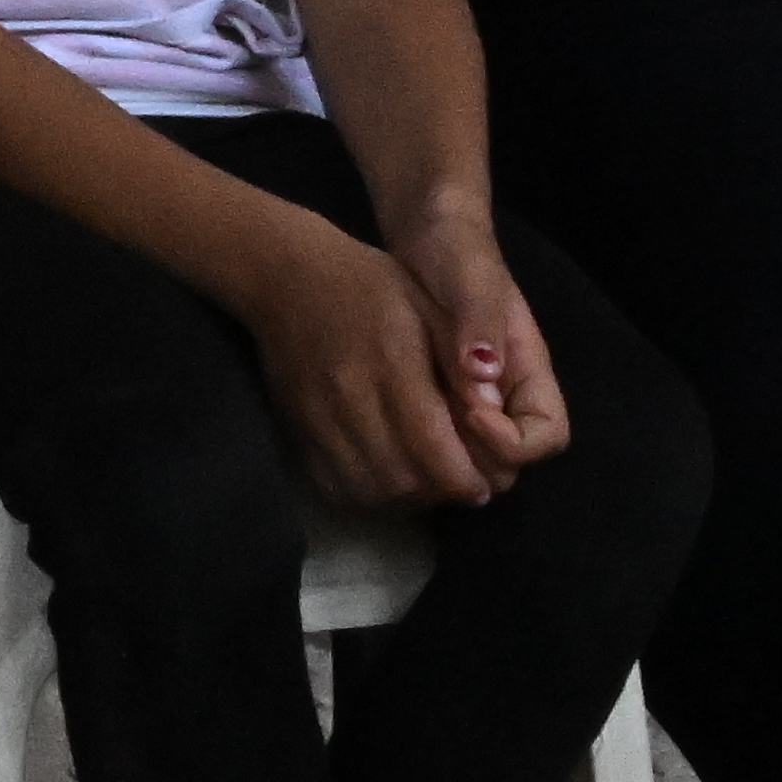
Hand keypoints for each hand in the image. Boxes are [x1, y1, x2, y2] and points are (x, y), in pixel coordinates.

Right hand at [235, 215, 506, 511]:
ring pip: (371, 492)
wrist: (287, 280)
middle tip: (463, 485)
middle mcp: (349, 399)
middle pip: (403, 479)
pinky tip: (390, 481)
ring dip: (408, 500)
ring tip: (430, 485)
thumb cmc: (372, 286)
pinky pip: (337, 490)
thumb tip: (493, 413)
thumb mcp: (430, 306)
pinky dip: (370, 498)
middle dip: (442, 493)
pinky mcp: (297, 435)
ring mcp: (317, 421)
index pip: (432, 445)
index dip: (464, 477)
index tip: (486, 482)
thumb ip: (463, 359)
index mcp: (391, 362)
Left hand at [392, 214, 570, 487]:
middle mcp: (506, 402)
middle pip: (507, 464)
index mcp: (530, 376)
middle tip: (428, 429)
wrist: (426, 240)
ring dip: (439, 457)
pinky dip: (415, 446)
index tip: (470, 415)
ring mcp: (471, 408)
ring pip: (468, 463)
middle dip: (471, 459)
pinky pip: (435, 447)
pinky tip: (385, 426)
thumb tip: (483, 376)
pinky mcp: (437, 407)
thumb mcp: (471, 282)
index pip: (547, 437)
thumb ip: (479, 323)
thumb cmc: (458, 256)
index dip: (513, 443)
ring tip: (403, 428)